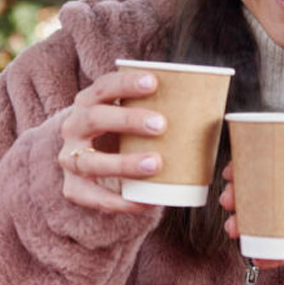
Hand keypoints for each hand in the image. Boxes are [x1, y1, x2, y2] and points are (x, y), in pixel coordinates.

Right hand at [57, 68, 165, 213]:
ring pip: (92, 161)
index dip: (126, 83)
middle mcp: (73, 126)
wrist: (89, 162)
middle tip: (162, 125)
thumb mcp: (130, 116)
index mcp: (88, 102)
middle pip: (94, 119)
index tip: (154, 82)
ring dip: (124, 163)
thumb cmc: (123, 134)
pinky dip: (120, 202)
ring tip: (155, 164)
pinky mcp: (73, 188)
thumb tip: (213, 103)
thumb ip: (158, 108)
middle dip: (128, 120)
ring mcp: (69, 158)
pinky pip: (94, 197)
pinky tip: (146, 202)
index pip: (103, 86)